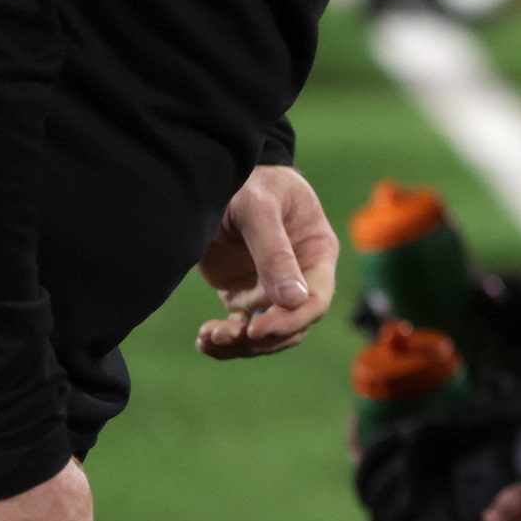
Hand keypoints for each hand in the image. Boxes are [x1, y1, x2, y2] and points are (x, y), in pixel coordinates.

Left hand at [196, 164, 337, 357]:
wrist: (216, 176)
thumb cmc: (249, 183)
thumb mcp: (260, 209)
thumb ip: (274, 252)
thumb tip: (294, 301)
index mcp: (316, 252)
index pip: (316, 300)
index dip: (290, 321)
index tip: (255, 329)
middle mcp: (299, 275)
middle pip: (293, 326)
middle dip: (260, 338)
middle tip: (225, 335)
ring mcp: (270, 287)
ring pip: (266, 334)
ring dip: (239, 344)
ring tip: (208, 337)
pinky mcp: (242, 293)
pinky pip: (241, 328)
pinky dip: (224, 340)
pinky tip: (203, 339)